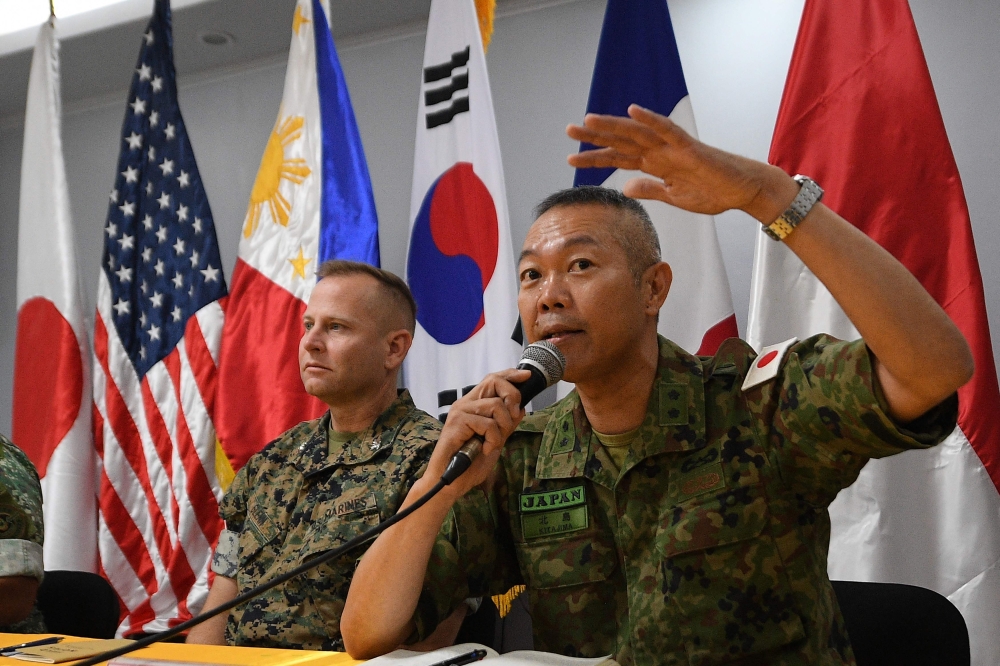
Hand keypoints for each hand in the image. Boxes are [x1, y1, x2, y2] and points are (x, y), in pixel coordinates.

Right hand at [424, 368, 531, 497]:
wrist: (449, 482)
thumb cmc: (469, 464)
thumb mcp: (495, 441)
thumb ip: (505, 425)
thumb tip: (520, 409)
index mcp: (472, 405)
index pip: (492, 380)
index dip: (510, 375)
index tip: (526, 376)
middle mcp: (465, 403)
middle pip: (493, 381)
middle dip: (511, 396)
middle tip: (513, 417)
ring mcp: (460, 411)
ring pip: (496, 405)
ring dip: (503, 427)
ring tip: (493, 443)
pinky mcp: (458, 422)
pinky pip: (488, 423)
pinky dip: (493, 439)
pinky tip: (486, 449)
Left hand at [567, 104, 797, 222]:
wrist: (743, 191)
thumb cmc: (713, 192)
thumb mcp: (673, 197)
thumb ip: (650, 189)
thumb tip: (625, 187)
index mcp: (655, 163)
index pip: (618, 158)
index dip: (595, 158)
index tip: (570, 160)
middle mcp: (660, 151)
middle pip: (621, 141)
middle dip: (595, 137)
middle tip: (568, 131)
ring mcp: (673, 147)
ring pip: (637, 132)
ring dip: (613, 125)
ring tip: (588, 120)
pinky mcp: (689, 146)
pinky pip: (667, 130)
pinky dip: (650, 119)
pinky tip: (633, 111)